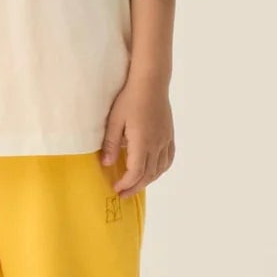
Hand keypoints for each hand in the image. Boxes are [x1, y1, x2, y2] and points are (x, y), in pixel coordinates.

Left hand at [99, 77, 174, 196]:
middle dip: (135, 186)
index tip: (116, 188)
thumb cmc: (129, 99)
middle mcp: (157, 144)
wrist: (151, 82)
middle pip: (148, 174)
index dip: (126, 183)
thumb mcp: (114, 120)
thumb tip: (107, 164)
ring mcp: (165, 140)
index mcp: (142, 142)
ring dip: (148, 180)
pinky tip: (154, 171)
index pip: (136, 172)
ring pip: (160, 169)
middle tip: (123, 194)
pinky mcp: (169, 135)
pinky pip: (168, 159)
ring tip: (136, 185)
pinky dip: (161, 169)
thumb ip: (111, 144)